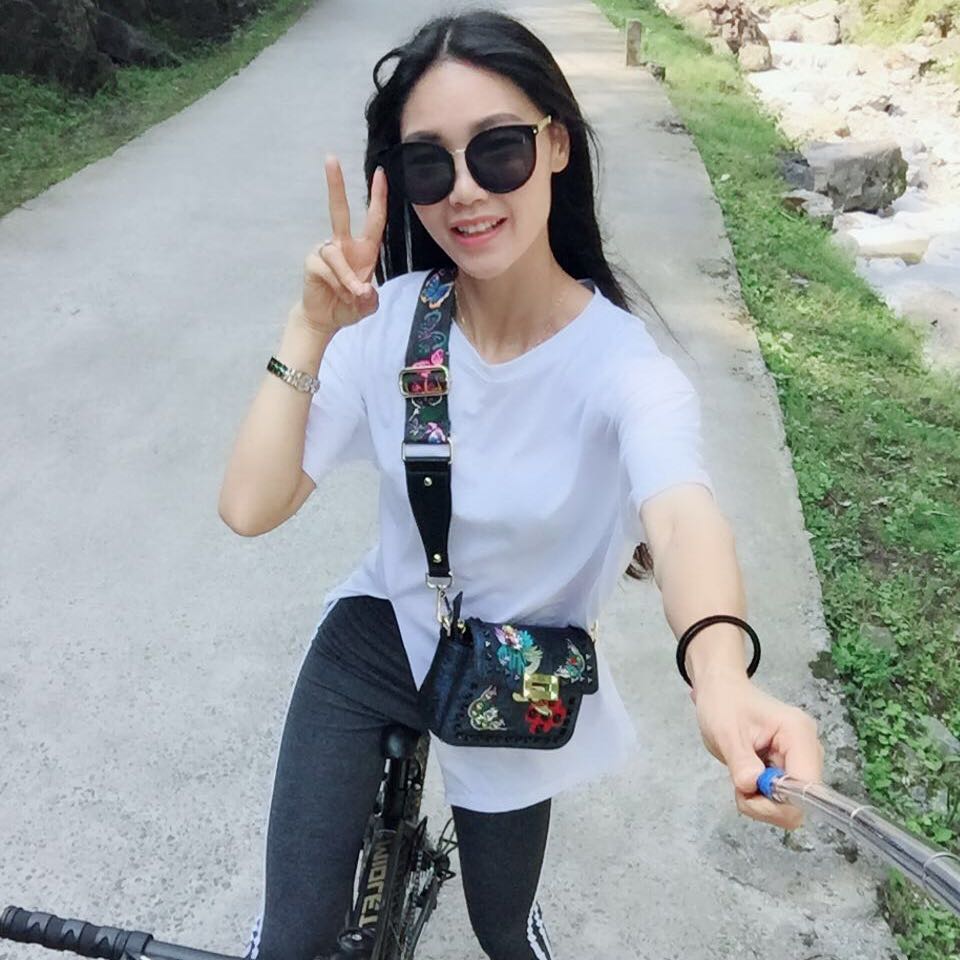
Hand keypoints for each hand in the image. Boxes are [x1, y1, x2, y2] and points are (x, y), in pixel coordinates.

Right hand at [299, 156, 387, 333]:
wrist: (324, 319)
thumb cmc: (348, 307)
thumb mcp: (366, 307)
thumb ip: (370, 300)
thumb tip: (364, 290)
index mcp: (364, 250)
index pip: (373, 219)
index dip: (378, 197)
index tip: (380, 174)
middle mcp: (343, 245)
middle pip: (338, 210)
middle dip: (335, 185)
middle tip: (330, 158)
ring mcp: (325, 252)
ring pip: (338, 258)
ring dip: (347, 282)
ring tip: (351, 298)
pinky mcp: (312, 262)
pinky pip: (328, 270)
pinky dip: (338, 286)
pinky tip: (337, 295)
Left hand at [690, 671, 823, 829]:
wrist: (722, 694)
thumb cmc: (724, 705)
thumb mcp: (725, 732)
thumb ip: (741, 760)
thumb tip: (753, 786)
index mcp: (799, 734)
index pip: (807, 787)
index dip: (779, 802)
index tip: (748, 793)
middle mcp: (809, 749)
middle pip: (801, 801)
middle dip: (766, 803)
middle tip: (739, 784)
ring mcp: (803, 761)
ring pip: (791, 806)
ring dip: (761, 802)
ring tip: (741, 776)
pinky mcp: (792, 770)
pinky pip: (782, 800)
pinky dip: (762, 798)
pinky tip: (748, 777)